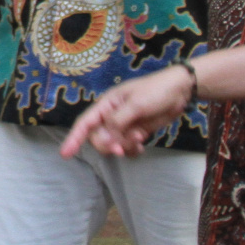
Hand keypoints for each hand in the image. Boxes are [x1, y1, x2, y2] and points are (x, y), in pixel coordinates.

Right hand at [60, 66, 193, 159]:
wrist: (180, 91)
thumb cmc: (156, 91)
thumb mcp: (136, 104)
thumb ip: (117, 122)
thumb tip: (102, 139)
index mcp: (107, 104)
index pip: (85, 123)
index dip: (74, 138)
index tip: (65, 154)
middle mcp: (112, 116)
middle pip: (99, 138)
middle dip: (108, 145)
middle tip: (121, 147)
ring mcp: (124, 125)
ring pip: (113, 145)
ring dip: (123, 147)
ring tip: (139, 139)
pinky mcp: (136, 132)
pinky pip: (127, 148)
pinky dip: (132, 150)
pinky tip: (141, 146)